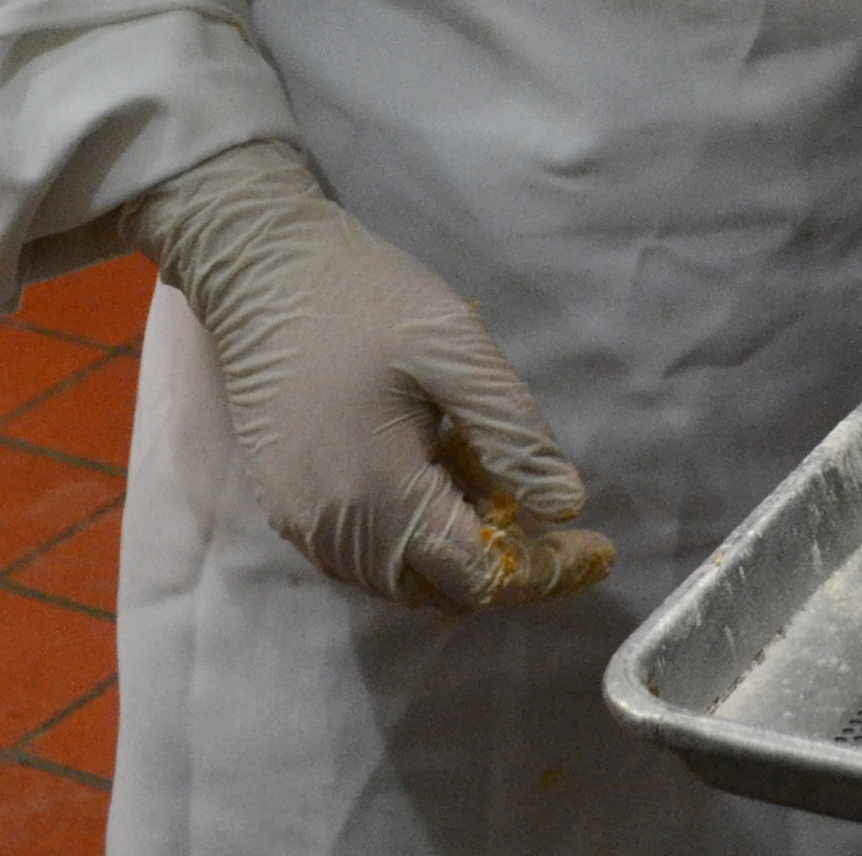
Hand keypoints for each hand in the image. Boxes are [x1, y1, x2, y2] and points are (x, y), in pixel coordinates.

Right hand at [121, 140, 613, 609]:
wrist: (261, 271)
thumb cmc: (366, 299)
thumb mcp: (455, 348)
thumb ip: (511, 431)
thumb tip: (566, 504)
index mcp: (382, 496)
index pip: (478, 576)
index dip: (544, 572)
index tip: (600, 548)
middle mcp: (335, 532)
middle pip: (438, 590)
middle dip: (504, 564)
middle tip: (548, 508)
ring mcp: (303, 523)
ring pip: (398, 580)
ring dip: (455, 553)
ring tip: (494, 484)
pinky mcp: (287, 504)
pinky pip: (362, 554)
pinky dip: (412, 539)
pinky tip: (437, 477)